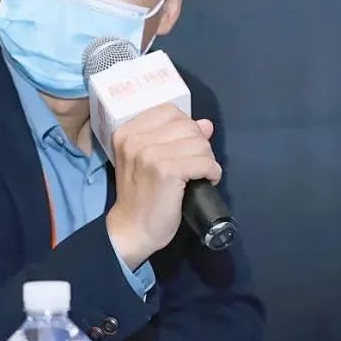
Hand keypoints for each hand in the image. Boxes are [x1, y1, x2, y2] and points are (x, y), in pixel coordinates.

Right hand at [106, 103, 221, 269]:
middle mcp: (135, 139)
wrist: (132, 228)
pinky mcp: (166, 171)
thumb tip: (206, 124)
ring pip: (200, 143)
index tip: (185, 148)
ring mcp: (150, 153)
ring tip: (199, 175)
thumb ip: (174, 138)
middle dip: (199, 145)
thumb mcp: (150, 160)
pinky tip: (207, 181)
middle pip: (188, 126)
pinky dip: (212, 172)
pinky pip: (205, 162)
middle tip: (195, 165)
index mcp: (127, 132)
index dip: (186, 128)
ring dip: (207, 160)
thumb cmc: (141, 195)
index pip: (170, 112)